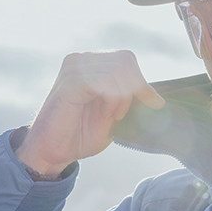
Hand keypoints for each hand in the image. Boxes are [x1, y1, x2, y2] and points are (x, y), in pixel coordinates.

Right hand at [16, 51, 164, 176]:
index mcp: (91, 65)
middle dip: (135, 89)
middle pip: (125, 61)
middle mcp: (81, 61)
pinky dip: (113, 99)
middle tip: (123, 113)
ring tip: (112, 115)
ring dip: (123, 97)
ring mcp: (74, 68)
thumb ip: (131, 99)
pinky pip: (104, 81)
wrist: (53, 151)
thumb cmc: (81, 134)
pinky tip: (106, 114)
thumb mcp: (114, 114)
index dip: (142, 82)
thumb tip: (158, 96)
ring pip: (117, 70)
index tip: (153, 104)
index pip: (127, 59)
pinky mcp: (70, 82)